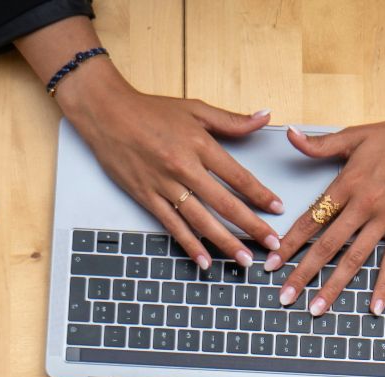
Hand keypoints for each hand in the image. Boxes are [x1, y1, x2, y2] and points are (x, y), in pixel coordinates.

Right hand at [55, 63, 283, 267]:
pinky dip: (189, 245)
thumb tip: (265, 117)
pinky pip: (172, 226)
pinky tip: (204, 261)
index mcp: (200, 145)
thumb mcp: (195, 108)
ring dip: (225, 242)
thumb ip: (232, 119)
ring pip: (201, 221)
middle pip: (225, 204)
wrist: (107, 113)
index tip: (277, 208)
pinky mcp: (147, 197)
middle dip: (252, 226)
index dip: (260, 194)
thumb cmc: (151, 110)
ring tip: (244, 259)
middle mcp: (184, 168)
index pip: (238, 176)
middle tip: (272, 244)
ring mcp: (164, 186)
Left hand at [265, 116, 384, 318]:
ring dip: (333, 286)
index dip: (289, 244)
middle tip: (285, 297)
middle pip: (326, 246)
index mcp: (346, 184)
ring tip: (317, 308)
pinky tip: (373, 307)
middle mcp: (362, 206)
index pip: (310, 220)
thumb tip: (291, 135)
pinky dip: (383, 286)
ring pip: (354, 259)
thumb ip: (320, 144)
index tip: (273, 264)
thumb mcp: (355, 136)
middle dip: (303, 274)